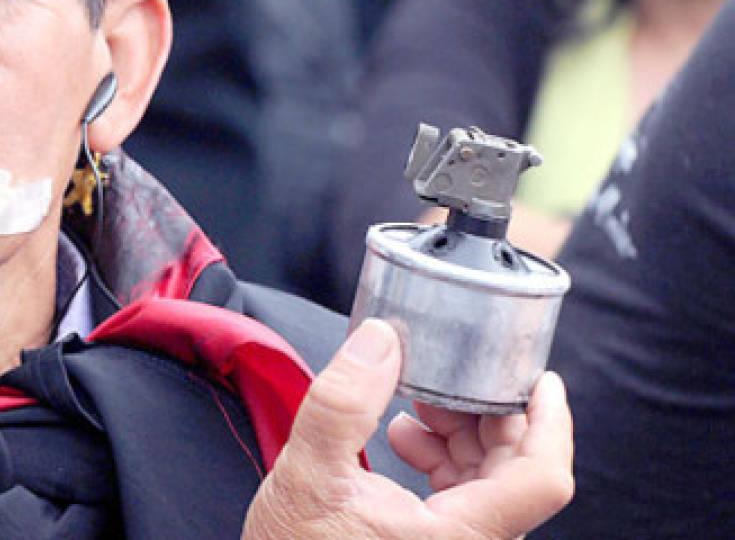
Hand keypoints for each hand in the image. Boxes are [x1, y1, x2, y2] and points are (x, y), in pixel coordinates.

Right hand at [242, 318, 572, 538]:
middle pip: (517, 472)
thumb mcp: (306, 471)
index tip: (540, 378)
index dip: (551, 422)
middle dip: (489, 414)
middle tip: (453, 373)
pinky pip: (464, 498)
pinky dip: (444, 457)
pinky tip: (403, 435)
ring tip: (419, 402)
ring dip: (463, 433)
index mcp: (457, 537)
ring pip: (492, 483)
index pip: (542, 479)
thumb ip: (345, 402)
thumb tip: (381, 338)